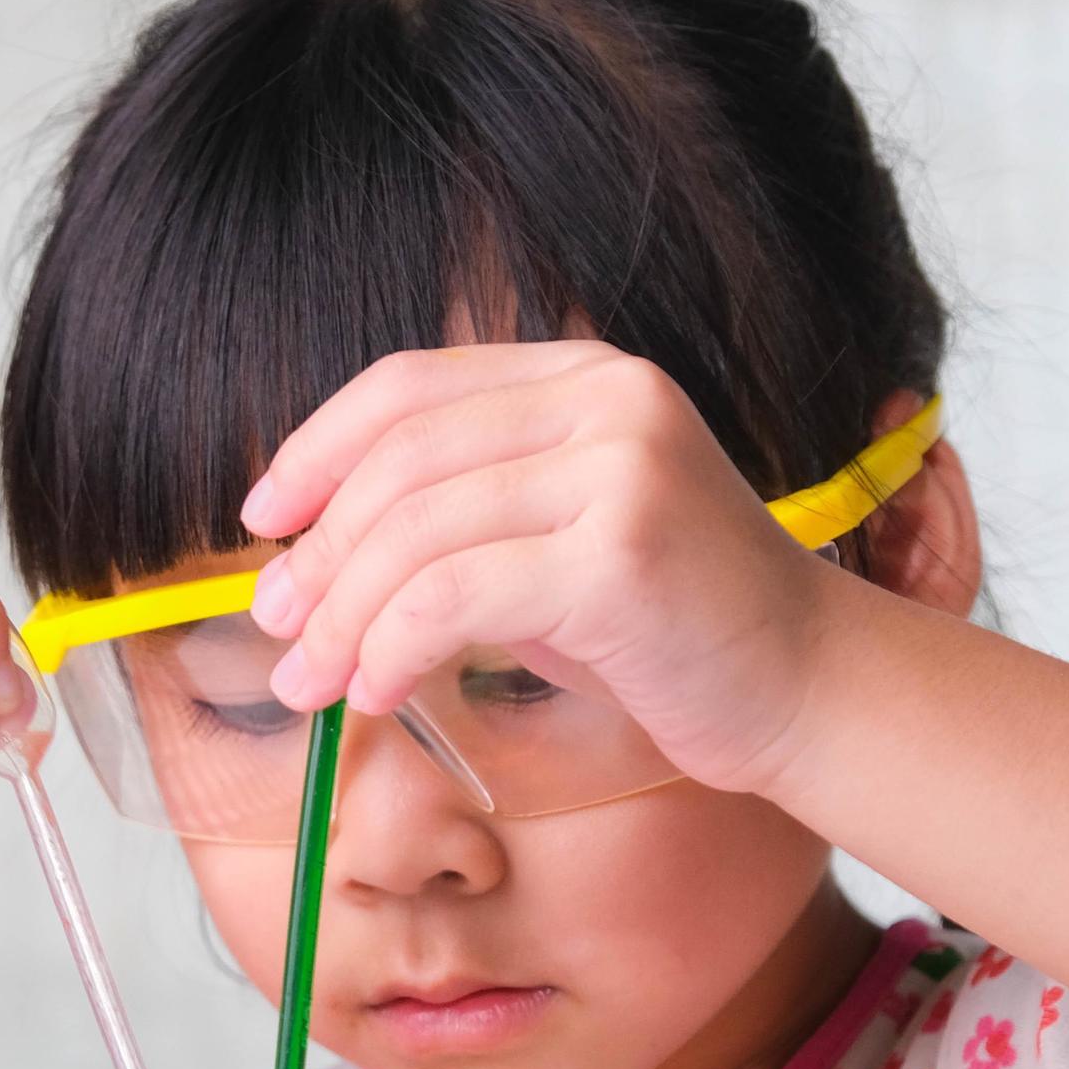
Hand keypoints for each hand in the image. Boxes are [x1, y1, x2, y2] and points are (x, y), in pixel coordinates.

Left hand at [240, 341, 838, 792]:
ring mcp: (621, 467)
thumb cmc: (671, 631)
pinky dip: (392, 648)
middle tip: (275, 630)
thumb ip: (462, 517)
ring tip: (309, 686)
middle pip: (400, 461)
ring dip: (342, 618)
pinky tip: (377, 694)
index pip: (411, 385)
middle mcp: (607, 398)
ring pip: (416, 532)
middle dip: (318, 553)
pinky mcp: (621, 552)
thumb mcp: (555, 544)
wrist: (805, 690)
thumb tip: (309, 553)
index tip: (263, 523)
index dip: (317, 448)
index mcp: (585, 375)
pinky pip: (455, 596)